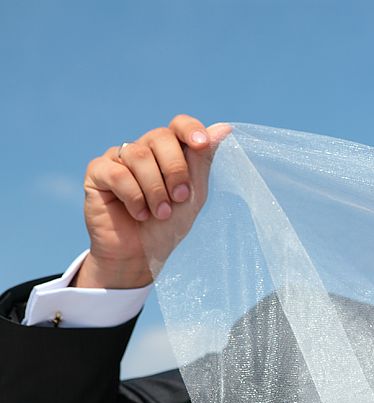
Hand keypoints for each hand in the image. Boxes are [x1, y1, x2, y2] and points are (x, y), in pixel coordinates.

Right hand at [75, 115, 231, 288]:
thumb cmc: (167, 226)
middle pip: (160, 137)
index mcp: (168, 152)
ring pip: (139, 155)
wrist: (140, 255)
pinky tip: (138, 213)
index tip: (202, 144)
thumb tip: (224, 128)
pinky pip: (117, 173)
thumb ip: (202, 161)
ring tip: (160, 213)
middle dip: (175, 170)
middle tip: (179, 198)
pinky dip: (133, 197)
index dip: (190, 130)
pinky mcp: (97, 172)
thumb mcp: (192, 195)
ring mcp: (118, 158)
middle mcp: (142, 149)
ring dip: (155, 189)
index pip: (178, 125)